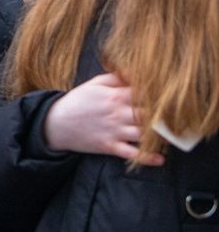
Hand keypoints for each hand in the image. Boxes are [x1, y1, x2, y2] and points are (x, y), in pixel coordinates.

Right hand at [43, 72, 163, 165]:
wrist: (54, 123)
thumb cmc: (76, 102)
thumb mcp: (94, 84)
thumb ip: (116, 77)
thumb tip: (135, 71)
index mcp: (114, 96)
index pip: (145, 93)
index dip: (160, 95)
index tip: (171, 97)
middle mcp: (117, 113)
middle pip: (150, 114)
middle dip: (164, 116)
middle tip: (177, 118)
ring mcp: (114, 131)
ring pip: (145, 134)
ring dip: (160, 136)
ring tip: (172, 135)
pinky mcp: (109, 146)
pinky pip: (132, 154)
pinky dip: (147, 158)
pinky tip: (159, 159)